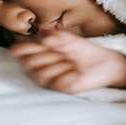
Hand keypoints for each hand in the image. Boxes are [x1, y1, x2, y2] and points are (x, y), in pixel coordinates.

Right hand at [10, 30, 125, 93]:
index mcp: (41, 53)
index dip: (23, 48)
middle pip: (28, 63)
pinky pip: (56, 83)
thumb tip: (43, 36)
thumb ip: (55, 36)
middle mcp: (42, 66)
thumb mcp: (68, 38)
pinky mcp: (61, 88)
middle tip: (60, 51)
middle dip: (44, 55)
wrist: (104, 63)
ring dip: (56, 65)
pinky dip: (66, 75)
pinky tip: (75, 72)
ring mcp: (50, 79)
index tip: (37, 42)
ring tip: (70, 62)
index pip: (21, 52)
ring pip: (40, 74)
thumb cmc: (84, 50)